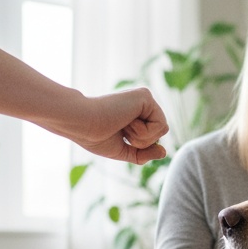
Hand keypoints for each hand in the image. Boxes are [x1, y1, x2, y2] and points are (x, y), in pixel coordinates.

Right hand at [52, 87, 169, 163]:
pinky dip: (143, 132)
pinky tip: (126, 121)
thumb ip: (143, 153)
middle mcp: (141, 104)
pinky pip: (160, 125)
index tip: (120, 136)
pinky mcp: (146, 96)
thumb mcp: (123, 151)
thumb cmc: (95, 137)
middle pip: (162, 132)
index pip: (154, 135)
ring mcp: (144, 98)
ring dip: (142, 137)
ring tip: (122, 125)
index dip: (141, 145)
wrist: (82, 125)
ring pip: (163, 129)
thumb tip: (164, 152)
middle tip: (121, 130)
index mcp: (134, 114)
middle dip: (143, 141)